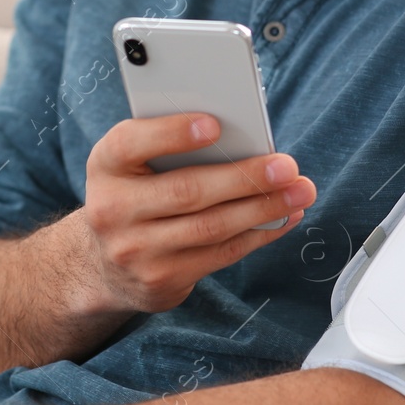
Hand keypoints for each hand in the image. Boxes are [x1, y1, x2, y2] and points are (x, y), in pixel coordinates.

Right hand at [66, 113, 315, 313]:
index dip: (172, 134)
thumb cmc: (136, 194)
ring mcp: (136, 250)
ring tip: (299, 191)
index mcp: (106, 165)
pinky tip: (283, 218)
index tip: (214, 125)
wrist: (104, 263)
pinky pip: (221, 254)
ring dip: (263, 208)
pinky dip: (259, 234)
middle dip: (244, 178)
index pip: (132, 143)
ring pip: (211, 227)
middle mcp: (112, 209)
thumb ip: (172, 148)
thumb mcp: (135, 164)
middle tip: (286, 166)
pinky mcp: (162, 279)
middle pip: (187, 191)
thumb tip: (244, 140)